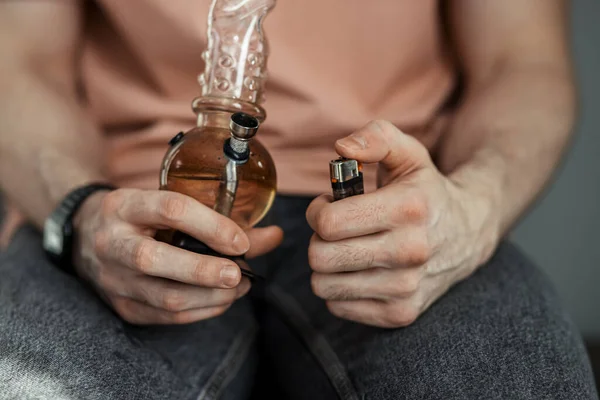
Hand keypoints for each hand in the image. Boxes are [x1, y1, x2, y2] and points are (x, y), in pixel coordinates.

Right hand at [73, 188, 282, 324]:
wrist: (84, 236)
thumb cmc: (138, 216)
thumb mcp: (166, 203)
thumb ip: (220, 218)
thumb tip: (274, 235)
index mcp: (125, 206)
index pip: (169, 209)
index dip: (210, 225)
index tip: (240, 240)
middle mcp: (113, 242)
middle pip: (156, 260)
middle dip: (204, 271)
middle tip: (240, 274)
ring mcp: (114, 279)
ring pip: (164, 296)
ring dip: (210, 296)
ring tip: (240, 286)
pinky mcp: (122, 307)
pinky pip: (166, 316)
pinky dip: (201, 311)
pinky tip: (222, 300)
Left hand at [306, 120, 498, 327]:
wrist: (469, 231)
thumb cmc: (425, 190)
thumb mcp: (407, 152)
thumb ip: (375, 137)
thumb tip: (341, 148)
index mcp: (408, 209)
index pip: (328, 223)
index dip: (318, 211)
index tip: (331, 205)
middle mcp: (411, 252)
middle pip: (321, 258)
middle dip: (320, 239)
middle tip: (339, 229)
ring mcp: (407, 288)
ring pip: (324, 287)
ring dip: (328, 266)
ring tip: (350, 248)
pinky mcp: (401, 313)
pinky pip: (338, 306)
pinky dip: (341, 289)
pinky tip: (361, 271)